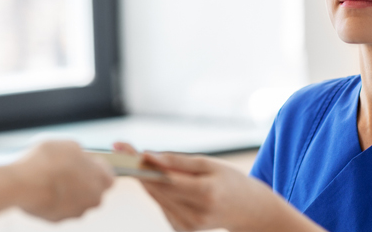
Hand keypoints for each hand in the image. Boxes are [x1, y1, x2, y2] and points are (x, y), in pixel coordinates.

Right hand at [10, 140, 114, 221]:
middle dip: (83, 180)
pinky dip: (54, 199)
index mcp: (101, 181)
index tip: (88, 163)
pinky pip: (60, 208)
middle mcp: (92, 200)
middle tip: (68, 169)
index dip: (97, 169)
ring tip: (51, 177)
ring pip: (76, 200)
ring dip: (68, 190)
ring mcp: (74, 212)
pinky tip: (43, 188)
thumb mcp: (70, 146)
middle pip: (92, 190)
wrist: (23, 182)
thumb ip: (82, 155)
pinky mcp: (57, 220)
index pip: (108, 178)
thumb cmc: (48, 161)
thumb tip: (81, 158)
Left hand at [113, 142, 274, 231]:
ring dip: (146, 177)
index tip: (125, 150)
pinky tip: (163, 180)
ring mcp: (187, 226)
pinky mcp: (181, 229)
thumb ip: (178, 162)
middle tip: (122, 147)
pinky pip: (162, 204)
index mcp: (205, 195)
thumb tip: (149, 157)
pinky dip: (159, 190)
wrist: (250, 211)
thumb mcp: (209, 164)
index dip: (144, 164)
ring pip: (156, 196)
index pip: (166, 179)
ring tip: (137, 158)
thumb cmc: (230, 181)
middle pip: (156, 188)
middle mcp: (194, 216)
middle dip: (138, 167)